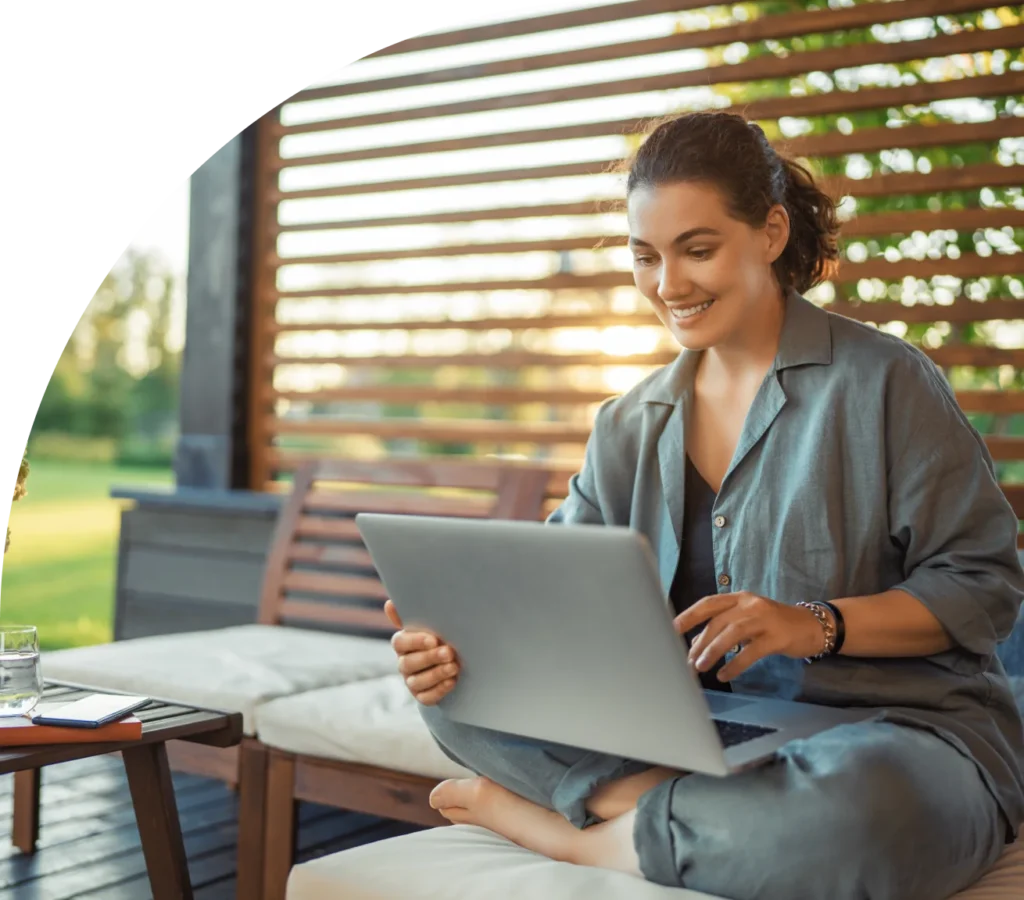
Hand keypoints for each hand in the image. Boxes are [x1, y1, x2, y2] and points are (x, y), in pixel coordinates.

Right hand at [384, 599, 460, 704]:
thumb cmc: (439, 637)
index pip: (400, 643)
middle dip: (430, 658)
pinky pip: (426, 697)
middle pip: (409, 663)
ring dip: (437, 674)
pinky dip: (439, 690)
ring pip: (417, 681)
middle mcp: (404, 663)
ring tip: (454, 667)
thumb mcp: (429, 624)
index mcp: (403, 644)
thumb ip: (411, 615)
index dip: (416, 642)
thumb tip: (390, 604)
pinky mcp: (422, 696)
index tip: (433, 639)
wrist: (454, 659)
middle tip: (449, 652)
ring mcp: (411, 681)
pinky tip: (451, 681)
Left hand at [673, 592, 826, 682]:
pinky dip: (735, 664)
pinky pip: (752, 651)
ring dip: (713, 651)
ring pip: (732, 633)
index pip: (708, 603)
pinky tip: (724, 675)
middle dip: (700, 642)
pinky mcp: (777, 636)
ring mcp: (765, 619)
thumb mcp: (747, 622)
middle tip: (688, 661)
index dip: (689, 615)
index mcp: (740, 598)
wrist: (812, 627)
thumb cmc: (774, 625)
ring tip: (700, 667)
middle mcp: (750, 604)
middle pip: (718, 621)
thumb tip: (696, 645)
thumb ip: (723, 629)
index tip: (672, 629)